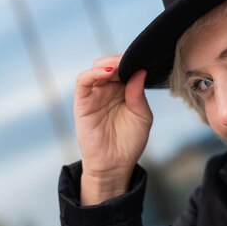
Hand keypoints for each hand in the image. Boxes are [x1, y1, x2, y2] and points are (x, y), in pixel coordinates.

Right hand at [74, 55, 152, 204]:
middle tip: (133, 61)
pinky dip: (93, 73)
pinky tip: (108, 73)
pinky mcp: (82, 102)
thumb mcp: (142, 116)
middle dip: (122, 60)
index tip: (144, 60)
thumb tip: (140, 72)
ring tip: (120, 68)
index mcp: (124, 91)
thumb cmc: (129, 143)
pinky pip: (83, 81)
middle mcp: (108, 90)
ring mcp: (95, 95)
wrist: (114, 165)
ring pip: (97, 68)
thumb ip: (139, 94)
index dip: (133, 62)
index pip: (126, 68)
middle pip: (111, 64)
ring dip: (109, 64)